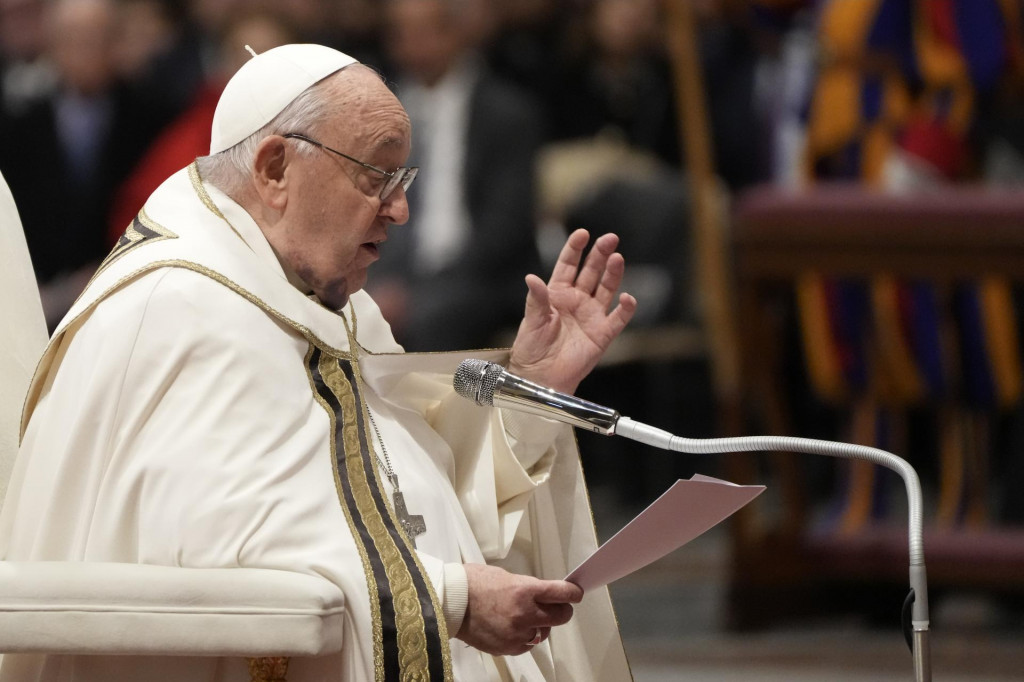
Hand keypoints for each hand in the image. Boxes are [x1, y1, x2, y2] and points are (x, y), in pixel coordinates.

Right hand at [456, 563, 582, 655]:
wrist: (450, 602)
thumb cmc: (473, 583)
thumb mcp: (506, 576)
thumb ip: (528, 587)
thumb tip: (544, 595)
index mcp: (525, 590)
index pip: (563, 594)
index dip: (573, 593)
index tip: (575, 593)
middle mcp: (524, 613)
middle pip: (561, 617)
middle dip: (561, 611)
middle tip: (557, 607)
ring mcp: (516, 633)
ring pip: (544, 633)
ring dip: (540, 625)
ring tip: (523, 616)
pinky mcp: (507, 647)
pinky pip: (527, 645)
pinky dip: (524, 637)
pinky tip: (512, 627)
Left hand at [508, 229, 636, 393]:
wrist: (541, 376)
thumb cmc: (532, 348)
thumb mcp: (531, 321)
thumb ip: (536, 299)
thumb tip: (531, 278)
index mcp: (557, 293)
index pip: (568, 265)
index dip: (575, 249)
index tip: (583, 234)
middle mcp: (577, 300)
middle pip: (591, 272)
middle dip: (600, 254)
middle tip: (610, 239)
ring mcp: (591, 315)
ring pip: (606, 288)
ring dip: (613, 273)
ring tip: (618, 258)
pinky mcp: (603, 334)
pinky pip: (618, 318)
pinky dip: (625, 308)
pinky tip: (627, 297)